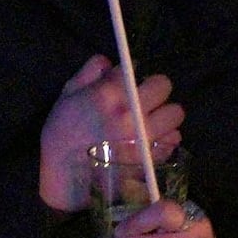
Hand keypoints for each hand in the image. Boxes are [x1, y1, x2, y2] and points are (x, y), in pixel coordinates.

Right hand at [37, 57, 183, 214]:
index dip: (134, 77)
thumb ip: (88, 73)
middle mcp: (131, 112)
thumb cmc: (62, 133)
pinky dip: (166, 138)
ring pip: (175, 114)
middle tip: (146, 101)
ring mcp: (144, 136)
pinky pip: (173, 140)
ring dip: (165, 115)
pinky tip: (152, 142)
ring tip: (152, 122)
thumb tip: (109, 62)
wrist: (64, 175)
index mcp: (109, 93)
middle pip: (163, 87)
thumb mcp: (67, 95)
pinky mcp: (151, 157)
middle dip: (155, 91)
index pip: (135, 70)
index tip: (130, 85)